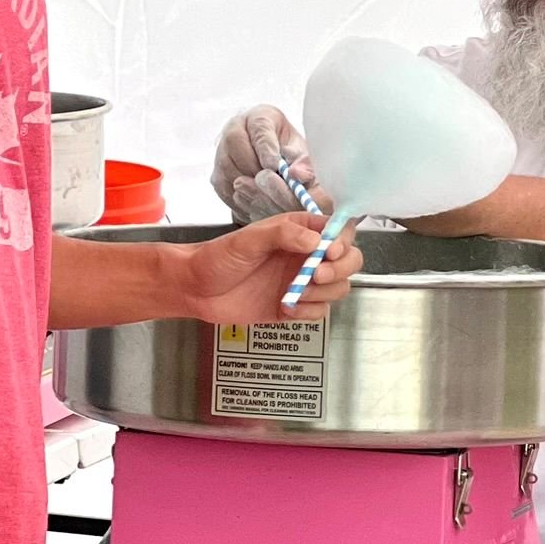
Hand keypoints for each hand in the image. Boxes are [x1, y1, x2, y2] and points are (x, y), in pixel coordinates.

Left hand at [169, 212, 360, 322]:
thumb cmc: (218, 257)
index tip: (329, 252)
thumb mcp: (248, 239)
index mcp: (300, 231)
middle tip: (315, 276)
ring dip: (324, 292)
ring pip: (338, 287)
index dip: (343, 242)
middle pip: (349, 260)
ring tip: (295, 293)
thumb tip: (316, 242)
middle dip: (340, 269)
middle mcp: (306, 255)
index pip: (339, 231)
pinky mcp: (296, 307)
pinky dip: (309, 312)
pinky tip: (286, 308)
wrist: (196, 290)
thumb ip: (284, 235)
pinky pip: (320, 311)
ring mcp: (302, 282)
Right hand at [210, 106, 318, 220]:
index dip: (267, 150)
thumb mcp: (299, 150)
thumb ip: (302, 160)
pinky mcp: (217, 175)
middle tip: (274, 184)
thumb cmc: (285, 149)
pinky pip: (225, 189)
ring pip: (229, 171)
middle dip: (257, 171)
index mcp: (259, 118)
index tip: (275, 166)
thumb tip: (298, 175)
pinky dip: (241, 199)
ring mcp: (221, 153)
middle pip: (237, 149)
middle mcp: (234, 130)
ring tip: (268, 192)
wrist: (269, 158)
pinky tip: (257, 201)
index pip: (259, 131)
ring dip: (249, 186)